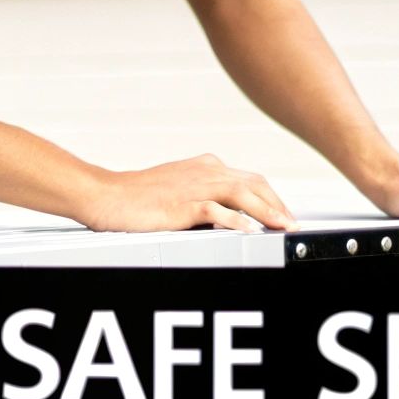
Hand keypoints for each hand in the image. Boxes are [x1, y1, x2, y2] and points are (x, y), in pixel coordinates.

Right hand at [83, 154, 298, 231]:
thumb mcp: (179, 191)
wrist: (105, 195)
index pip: (251, 180)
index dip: (273, 198)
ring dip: (267, 212)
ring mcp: (194, 186)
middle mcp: (206, 172)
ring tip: (283, 227)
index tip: (286, 216)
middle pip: (255, 185)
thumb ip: (205, 197)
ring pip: (242, 195)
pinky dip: (235, 220)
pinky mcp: (181, 204)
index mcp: (207, 167)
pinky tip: (249, 231)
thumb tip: (230, 215)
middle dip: (278, 205)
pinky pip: (216, 211)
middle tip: (293, 226)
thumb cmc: (138, 197)